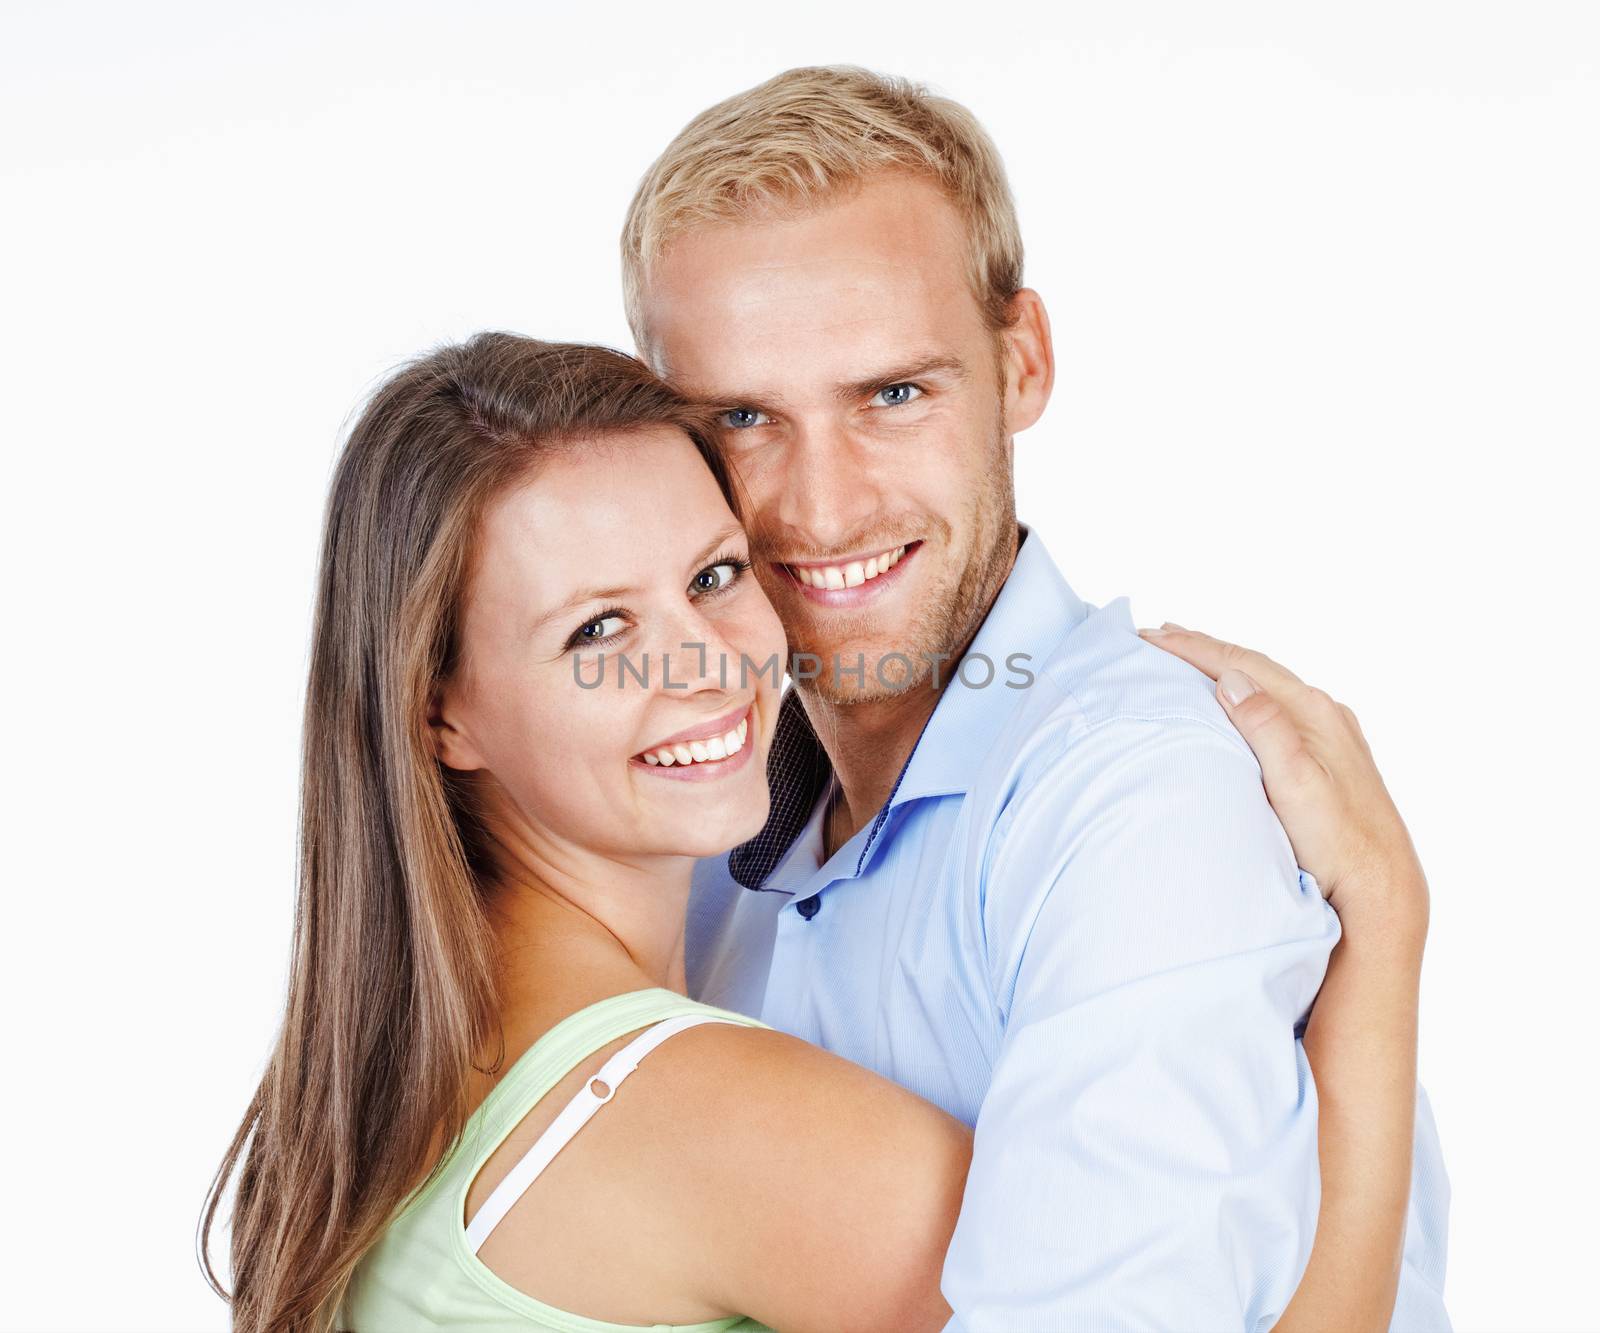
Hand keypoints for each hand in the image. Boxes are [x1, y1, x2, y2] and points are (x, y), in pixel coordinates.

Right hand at [1137, 623, 1427, 930]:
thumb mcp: (1297, 785)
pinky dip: (1245, 697)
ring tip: (1190, 661)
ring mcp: (1331, 737)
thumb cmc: (1339, 846)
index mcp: (1314, 713)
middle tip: (1159, 636)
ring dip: (1225, 671)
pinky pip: (1277, 710)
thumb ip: (1266, 728)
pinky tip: (1236, 706)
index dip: (1194, 648)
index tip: (1151, 637)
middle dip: (1205, 650)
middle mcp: (1326, 716)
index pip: (1243, 666)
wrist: (1380, 890)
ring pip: (1266, 688)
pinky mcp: (1330, 760)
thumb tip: (1230, 681)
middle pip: (1255, 669)